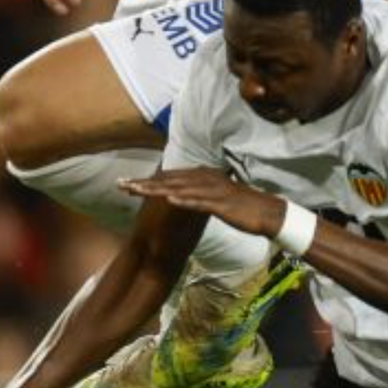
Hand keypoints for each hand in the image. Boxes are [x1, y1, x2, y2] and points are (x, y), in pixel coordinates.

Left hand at [121, 169, 285, 237]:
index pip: (169, 176)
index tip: (126, 183)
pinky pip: (199, 201)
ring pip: (178, 188)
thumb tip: (179, 193)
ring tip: (135, 191)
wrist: (267, 212)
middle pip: (168, 179)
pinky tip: (168, 200)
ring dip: (156, 189)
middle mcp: (205, 178)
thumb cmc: (241, 207)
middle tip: (120, 184)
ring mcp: (213, 189)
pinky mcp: (221, 202)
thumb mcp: (214, 196)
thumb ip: (197, 192)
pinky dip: (183, 200)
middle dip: (143, 182)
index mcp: (202, 175)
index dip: (147, 179)